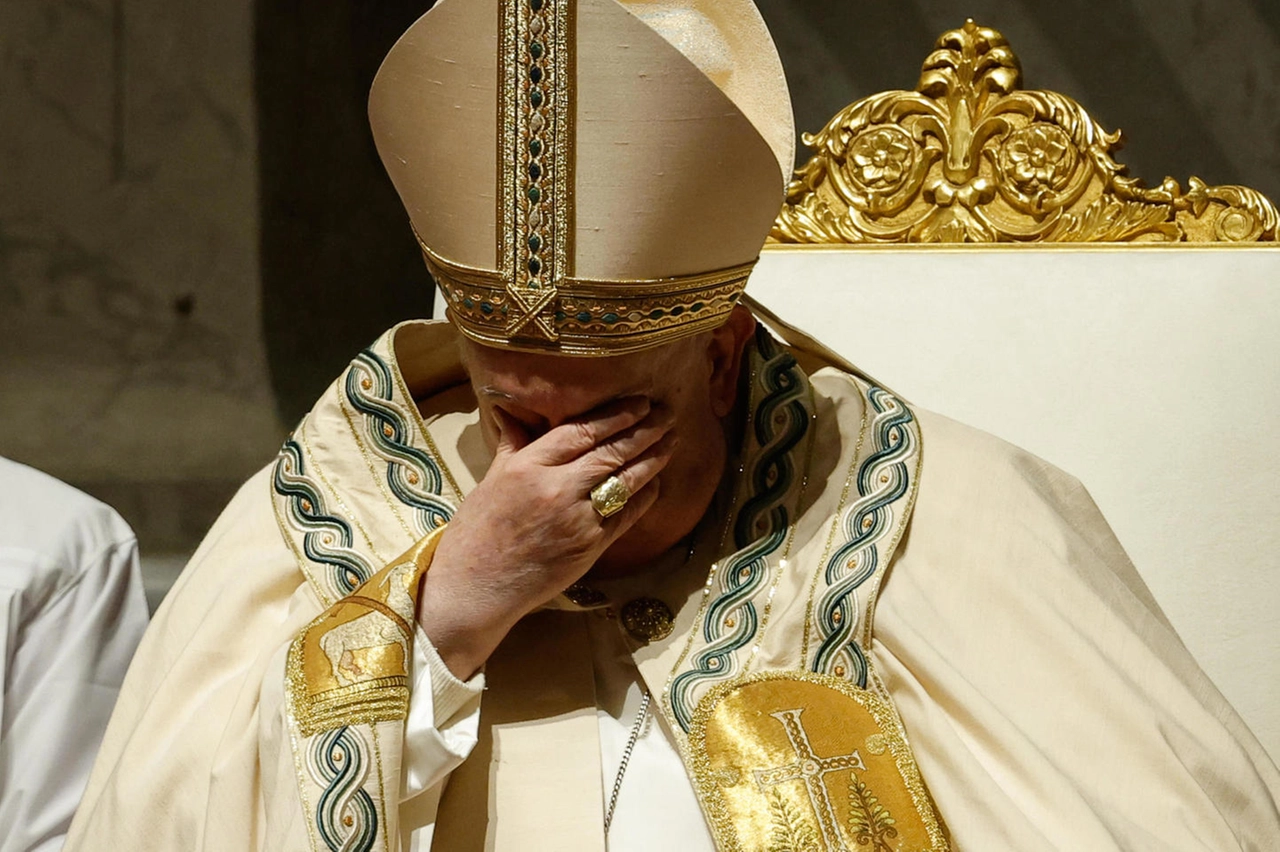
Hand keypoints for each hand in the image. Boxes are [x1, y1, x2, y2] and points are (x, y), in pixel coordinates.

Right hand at [416, 396, 676, 678]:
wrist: (475, 587)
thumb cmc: (477, 533)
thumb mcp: (490, 480)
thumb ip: (513, 445)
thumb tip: (514, 411)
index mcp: (527, 467)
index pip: (580, 431)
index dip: (615, 415)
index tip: (638, 403)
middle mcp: (555, 489)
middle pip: (609, 452)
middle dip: (643, 431)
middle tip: (666, 414)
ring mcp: (576, 519)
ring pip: (624, 481)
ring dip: (651, 459)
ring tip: (670, 441)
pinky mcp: (589, 547)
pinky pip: (626, 515)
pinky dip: (643, 496)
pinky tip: (655, 482)